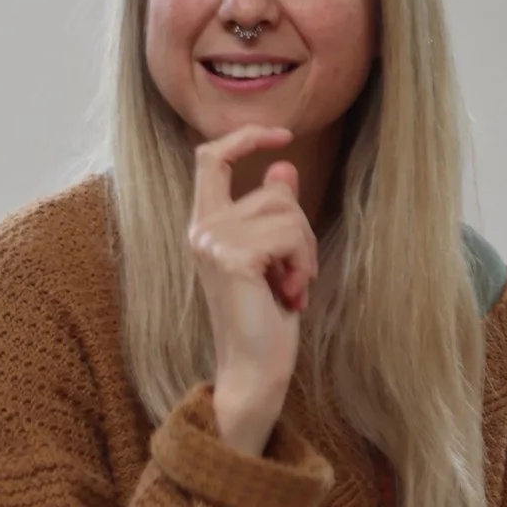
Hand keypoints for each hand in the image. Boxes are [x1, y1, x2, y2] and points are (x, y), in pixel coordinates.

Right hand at [188, 127, 319, 457]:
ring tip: (290, 288)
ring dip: (305, 252)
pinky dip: (302, 263)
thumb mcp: (274, 258)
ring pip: (287, 213)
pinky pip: (290, 233)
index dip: (246, 137)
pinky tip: (290, 293)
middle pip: (273, 194)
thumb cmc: (264, 320)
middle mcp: (201, 229)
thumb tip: (284, 168)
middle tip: (295, 275)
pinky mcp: (232, 257)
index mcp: (205, 226)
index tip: (282, 135)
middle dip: (302, 231)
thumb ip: (273, 214)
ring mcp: (212, 241)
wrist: (253, 371)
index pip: (211, 158)